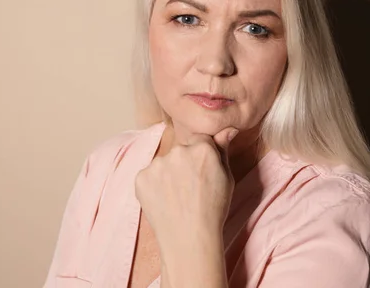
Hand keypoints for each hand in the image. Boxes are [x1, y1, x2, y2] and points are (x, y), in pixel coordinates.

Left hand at [134, 126, 238, 261]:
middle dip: (184, 163)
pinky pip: (148, 175)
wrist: (190, 239)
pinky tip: (164, 201)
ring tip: (177, 198)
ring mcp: (157, 164)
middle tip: (190, 188)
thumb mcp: (227, 178)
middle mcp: (178, 151)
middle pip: (181, 150)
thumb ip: (223, 150)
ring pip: (164, 163)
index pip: (200, 140)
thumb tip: (227, 129)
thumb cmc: (213, 210)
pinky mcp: (141, 177)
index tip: (202, 172)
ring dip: (168, 174)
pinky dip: (154, 186)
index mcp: (202, 149)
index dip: (202, 156)